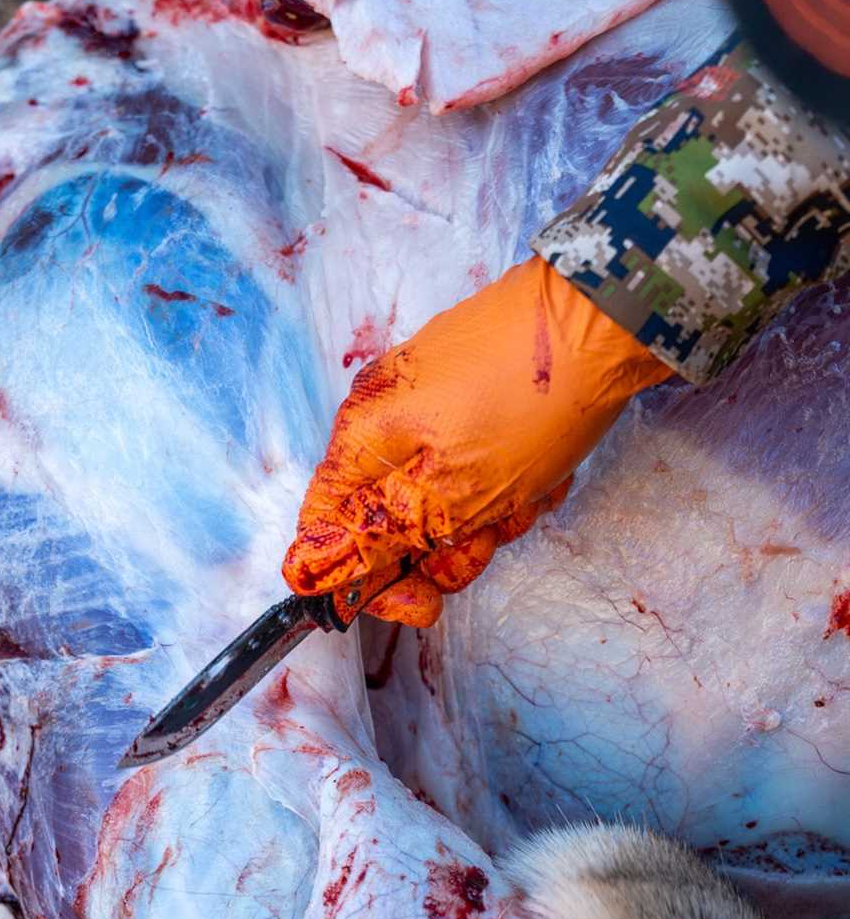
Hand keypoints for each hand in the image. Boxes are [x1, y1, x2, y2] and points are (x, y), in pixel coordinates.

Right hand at [283, 256, 669, 627]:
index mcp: (361, 439)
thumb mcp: (452, 493)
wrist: (606, 314)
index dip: (369, 581)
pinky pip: (477, 461)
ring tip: (530, 495)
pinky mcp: (475, 390)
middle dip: (446, 546)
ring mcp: (431, 399)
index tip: (422, 604)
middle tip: (492, 537)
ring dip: (488, 514)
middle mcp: (384, 416)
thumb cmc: (529, 404)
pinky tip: (546, 472)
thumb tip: (312, 569)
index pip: (328, 532)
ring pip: (442, 496)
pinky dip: (509, 480)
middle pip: (390, 519)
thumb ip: (380, 534)